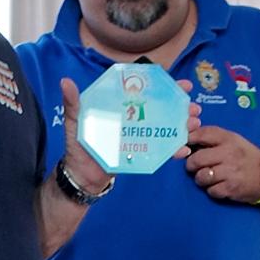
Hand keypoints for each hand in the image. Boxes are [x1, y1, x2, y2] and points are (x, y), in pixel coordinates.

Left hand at [61, 77, 200, 187]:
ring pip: (164, 127)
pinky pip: (160, 150)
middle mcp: (132, 117)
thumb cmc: (76, 146)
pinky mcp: (140, 152)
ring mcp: (138, 135)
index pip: (144, 90)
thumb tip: (65, 83)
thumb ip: (73, 104)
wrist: (80, 176)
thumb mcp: (74, 123)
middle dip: (180, 106)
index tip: (181, 84)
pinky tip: (183, 149)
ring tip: (194, 124)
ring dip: (182, 125)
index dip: (164, 85)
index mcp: (119, 106)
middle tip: (193, 108)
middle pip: (160, 107)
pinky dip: (172, 149)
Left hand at [186, 124, 259, 203]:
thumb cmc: (245, 157)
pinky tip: (218, 186)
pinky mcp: (231, 188)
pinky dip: (212, 190)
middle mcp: (229, 153)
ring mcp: (230, 171)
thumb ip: (213, 138)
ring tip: (207, 178)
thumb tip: (187, 138)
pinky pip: (211, 191)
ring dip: (200, 179)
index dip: (188, 139)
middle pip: (196, 159)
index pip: (202, 134)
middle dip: (191, 165)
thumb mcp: (233, 140)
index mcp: (228, 138)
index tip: (184, 146)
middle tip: (194, 167)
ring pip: (201, 176)